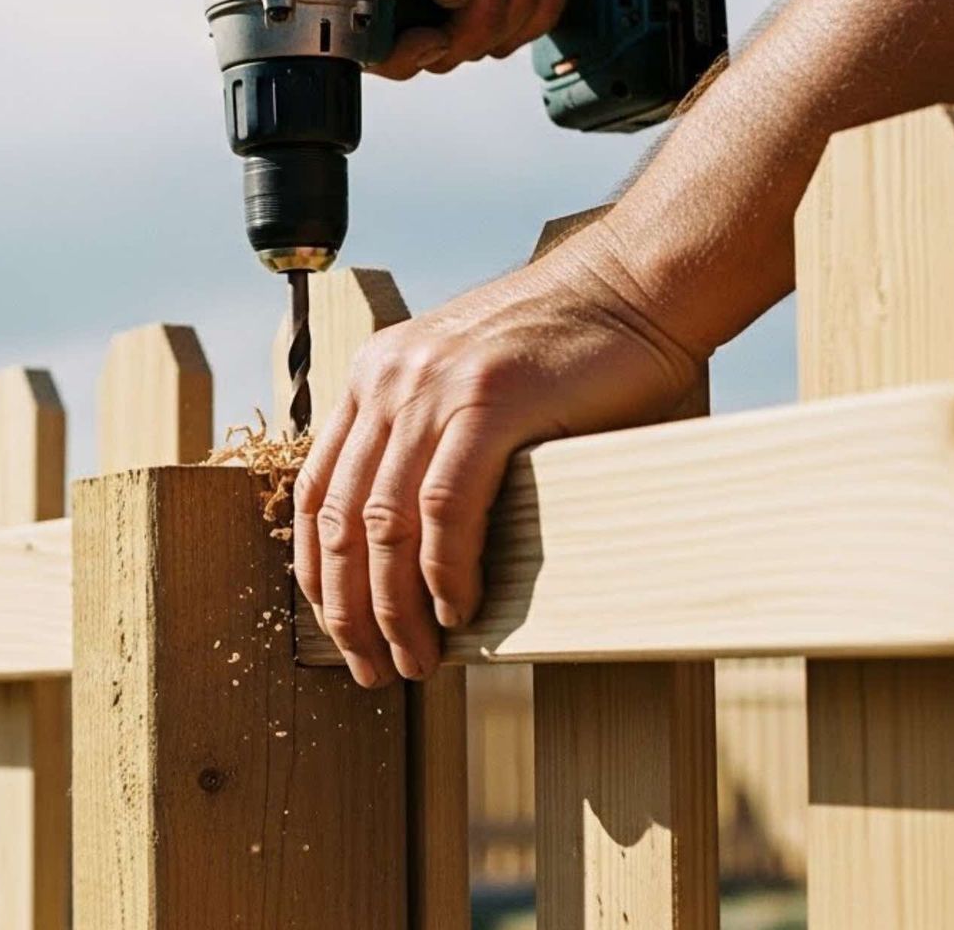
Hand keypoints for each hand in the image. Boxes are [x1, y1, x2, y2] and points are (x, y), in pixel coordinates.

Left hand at [292, 232, 703, 686]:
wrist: (637, 283)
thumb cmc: (571, 352)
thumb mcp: (474, 389)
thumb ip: (435, 446)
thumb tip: (419, 557)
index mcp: (374, 378)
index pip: (316, 493)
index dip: (319, 573)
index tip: (337, 631)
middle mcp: (388, 380)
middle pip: (341, 518)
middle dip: (348, 609)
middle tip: (373, 669)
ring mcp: (434, 387)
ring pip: (384, 522)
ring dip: (394, 607)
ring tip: (416, 660)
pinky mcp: (490, 401)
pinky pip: (445, 506)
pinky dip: (445, 569)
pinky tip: (458, 610)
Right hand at [371, 0, 580, 79]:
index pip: (371, 38)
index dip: (403, 50)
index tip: (436, 35)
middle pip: (433, 53)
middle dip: (476, 20)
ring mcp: (451, 2)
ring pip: (479, 46)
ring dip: (516, 5)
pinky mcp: (494, 5)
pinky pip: (515, 36)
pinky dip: (541, 8)